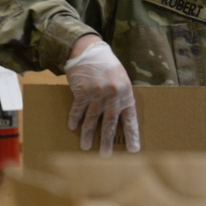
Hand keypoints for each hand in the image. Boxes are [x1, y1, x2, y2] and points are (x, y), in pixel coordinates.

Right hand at [63, 39, 139, 155]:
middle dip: (107, 141)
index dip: (131, 135)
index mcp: (126, 94)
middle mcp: (113, 95)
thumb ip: (121, 97)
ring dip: (88, 135)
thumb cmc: (107, 66)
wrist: (89, 50)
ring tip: (85, 147)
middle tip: (105, 156)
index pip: (130, 119)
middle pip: (110, 123)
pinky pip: (78, 109)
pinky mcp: (82, 91)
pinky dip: (74, 119)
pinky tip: (72, 128)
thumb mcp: (121, 79)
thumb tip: (120, 119)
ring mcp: (97, 93)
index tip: (133, 150)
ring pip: (92, 120)